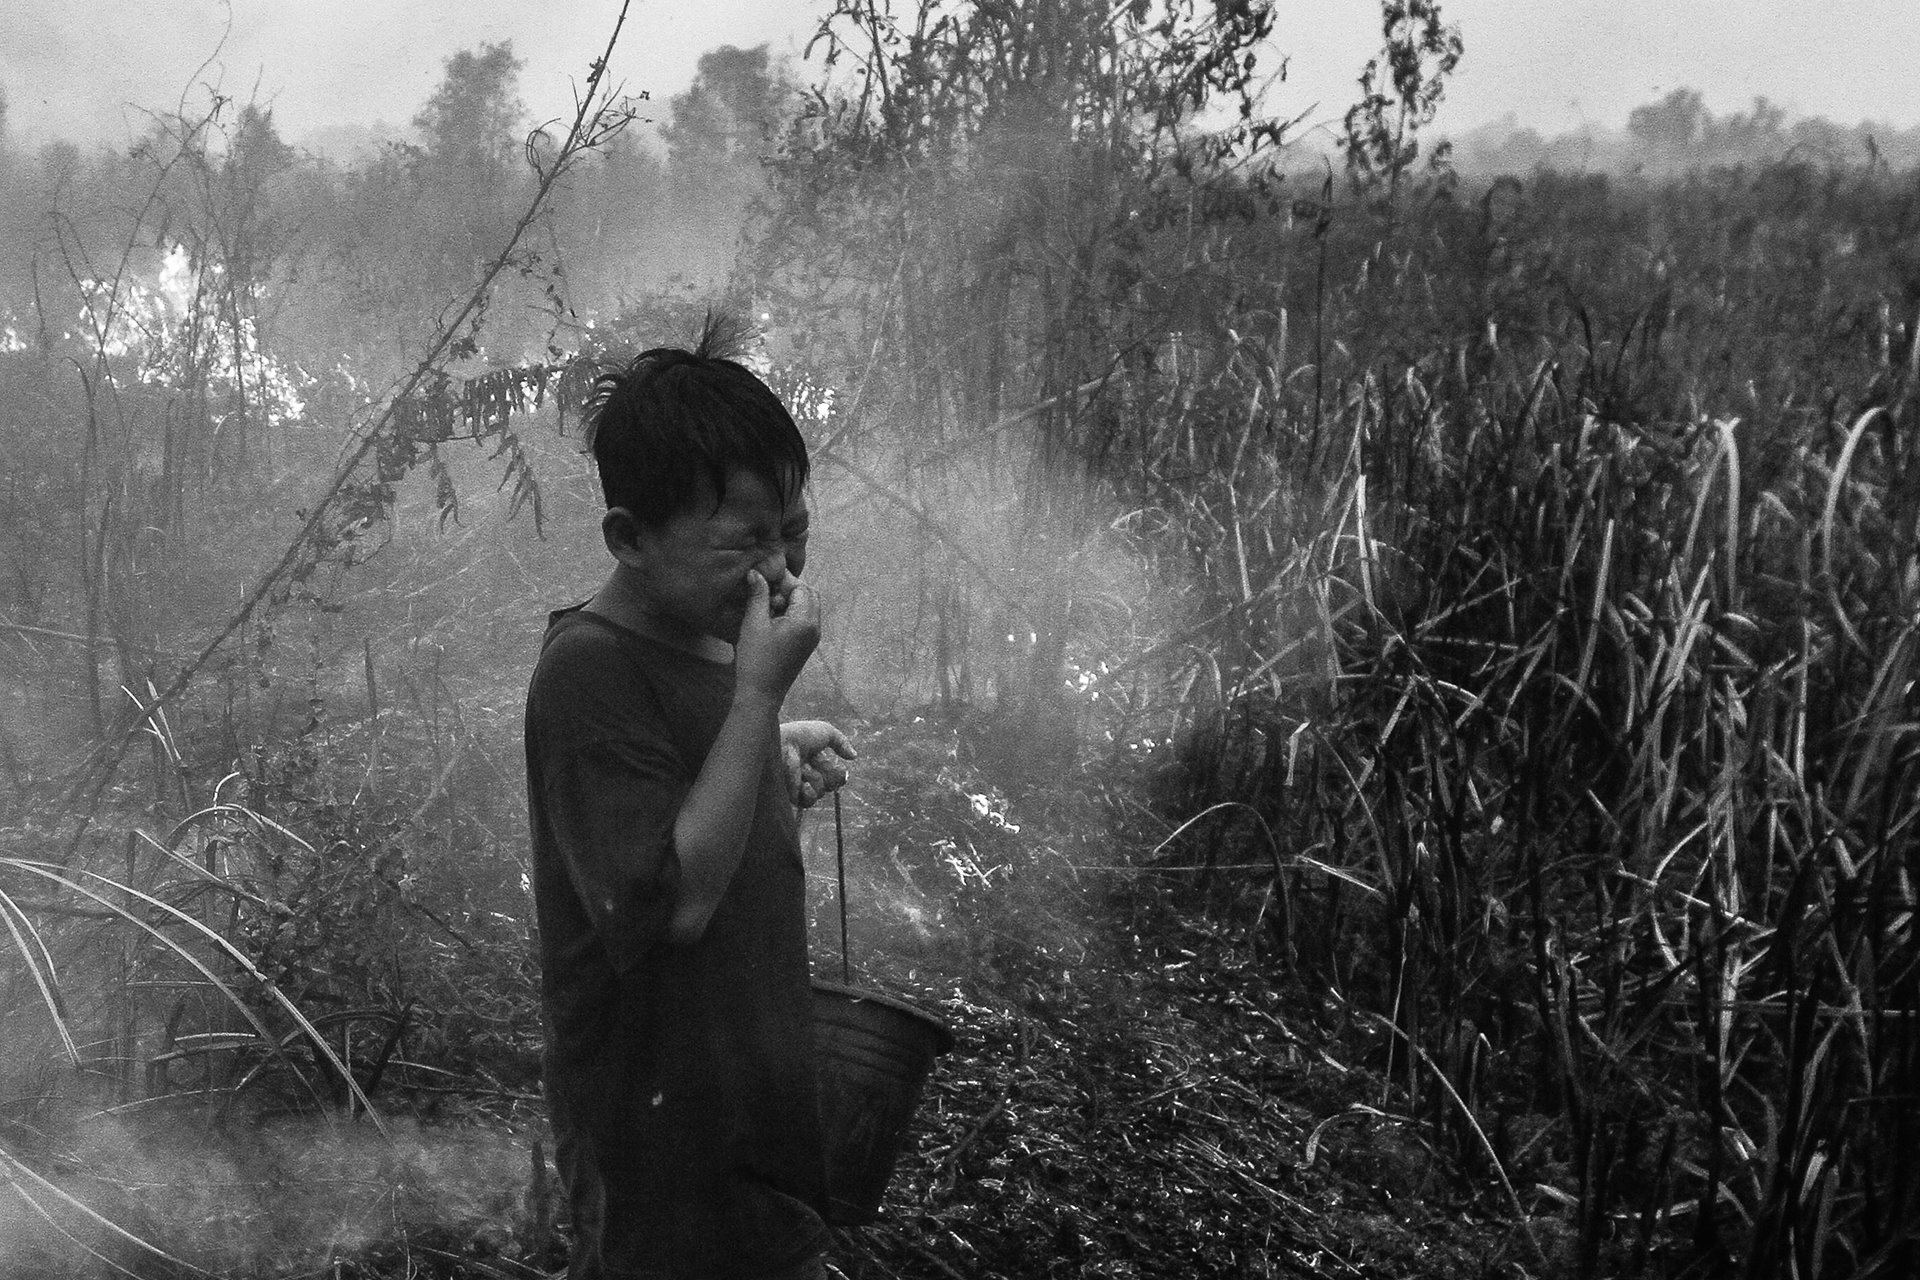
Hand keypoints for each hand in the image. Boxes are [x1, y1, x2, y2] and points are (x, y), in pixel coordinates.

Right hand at [735, 569, 819, 705]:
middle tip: (767, 590)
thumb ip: (758, 595)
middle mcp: (815, 627)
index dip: (783, 579)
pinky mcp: (807, 644)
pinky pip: (804, 619)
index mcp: (805, 621)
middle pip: (809, 595)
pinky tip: (771, 617)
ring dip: (790, 600)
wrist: (761, 694)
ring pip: (808, 606)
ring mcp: (813, 637)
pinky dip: (791, 612)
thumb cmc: (755, 660)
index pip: (801, 587)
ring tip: (767, 605)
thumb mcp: (754, 623)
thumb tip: (756, 572)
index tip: (765, 575)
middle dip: (789, 588)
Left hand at [781, 719, 855, 807]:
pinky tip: (803, 784)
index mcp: (812, 757)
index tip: (841, 769)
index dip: (838, 773)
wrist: (780, 745)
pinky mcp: (789, 795)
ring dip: (816, 781)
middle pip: (830, 784)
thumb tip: (854, 757)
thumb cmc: (800, 735)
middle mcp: (805, 771)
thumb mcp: (825, 731)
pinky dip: (809, 793)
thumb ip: (842, 742)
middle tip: (819, 766)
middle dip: (830, 777)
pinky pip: (808, 802)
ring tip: (805, 771)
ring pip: (820, 792)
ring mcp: (797, 784)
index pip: (832, 772)